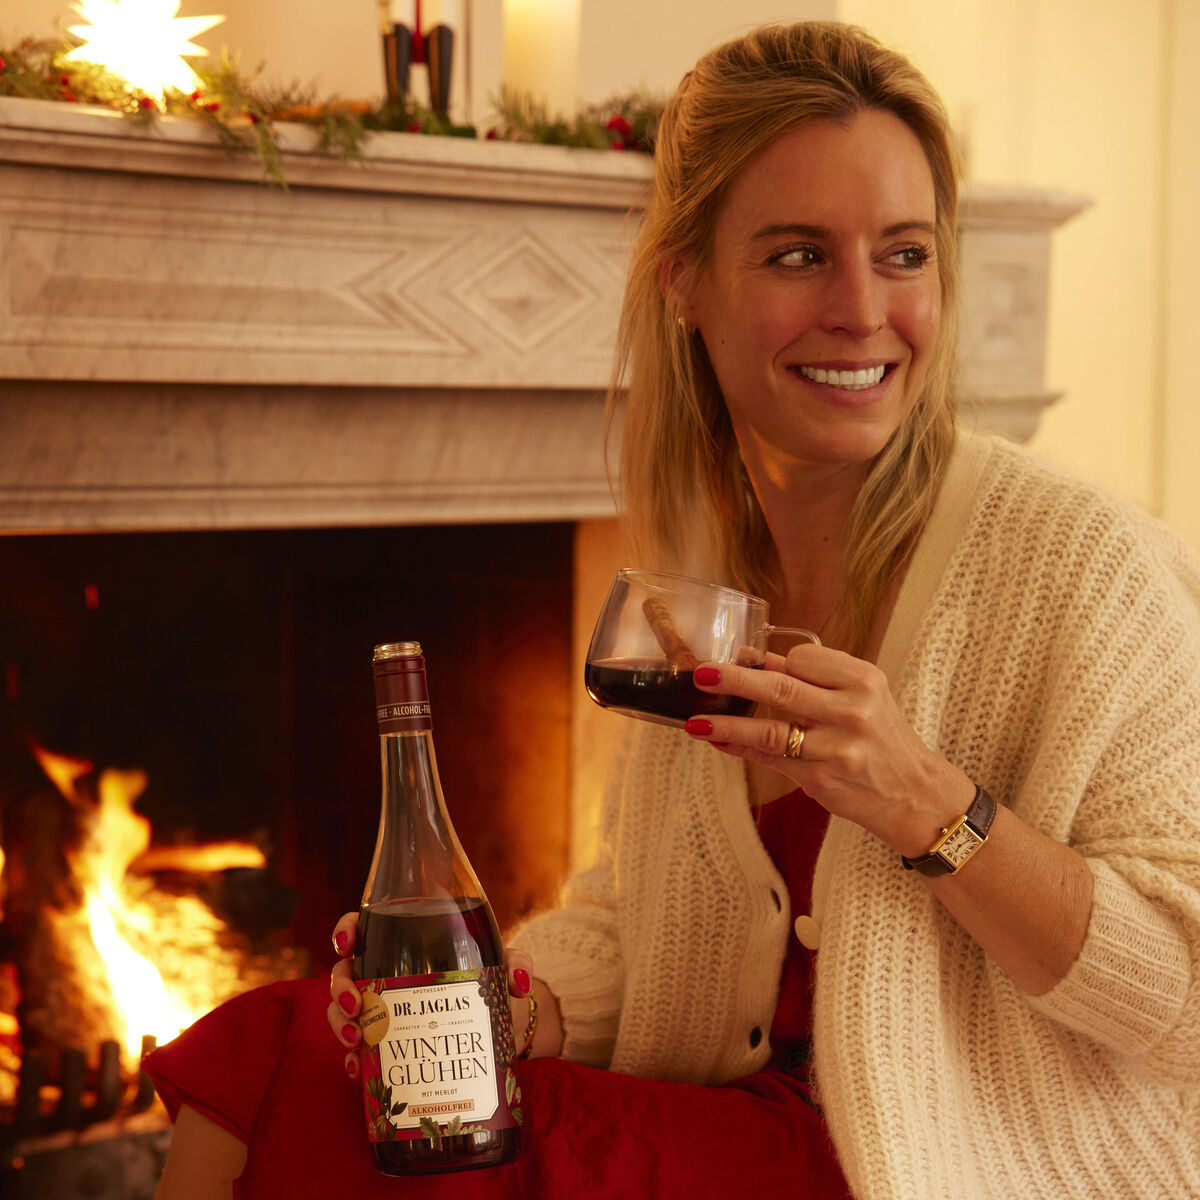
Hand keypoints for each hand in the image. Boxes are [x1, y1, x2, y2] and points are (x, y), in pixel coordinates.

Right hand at [325, 913, 543, 1077]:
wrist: (501, 1028)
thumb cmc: (494, 983)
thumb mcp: (503, 968)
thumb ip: (515, 963)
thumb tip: (518, 981)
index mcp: (409, 942)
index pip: (366, 927)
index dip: (348, 930)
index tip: (347, 944)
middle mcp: (387, 973)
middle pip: (346, 972)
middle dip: (340, 989)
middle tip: (356, 1006)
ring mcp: (383, 1010)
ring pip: (344, 1011)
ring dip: (341, 1025)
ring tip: (356, 1042)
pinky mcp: (386, 1043)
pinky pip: (359, 1050)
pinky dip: (355, 1060)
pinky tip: (360, 1069)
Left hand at [684, 643, 973, 855]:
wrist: (914, 795)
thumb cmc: (882, 739)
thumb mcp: (861, 697)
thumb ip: (811, 678)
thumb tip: (753, 657)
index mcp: (863, 680)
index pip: (802, 659)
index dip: (771, 662)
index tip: (744, 660)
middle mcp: (852, 711)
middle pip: (781, 689)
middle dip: (734, 680)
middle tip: (702, 673)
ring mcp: (836, 747)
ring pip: (769, 731)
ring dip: (727, 725)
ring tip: (696, 720)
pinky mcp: (821, 778)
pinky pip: (770, 760)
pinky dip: (740, 749)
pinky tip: (718, 742)